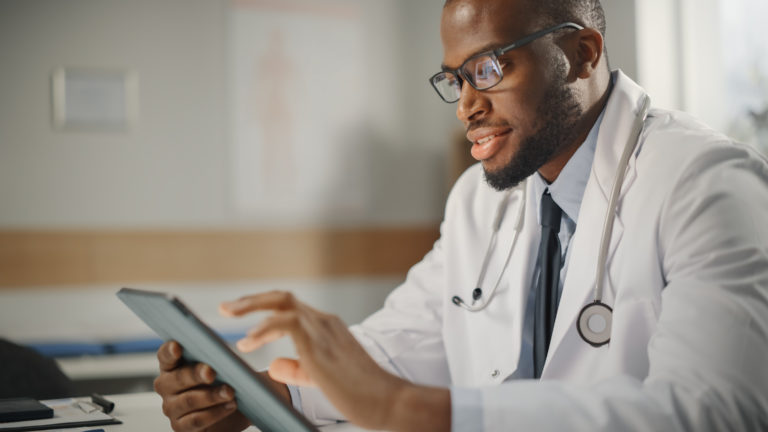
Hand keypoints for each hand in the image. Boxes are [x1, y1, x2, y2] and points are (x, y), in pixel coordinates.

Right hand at [154, 340, 288, 431]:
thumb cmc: (225, 378)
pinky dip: (215, 413)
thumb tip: (222, 353)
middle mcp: (166, 386)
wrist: (236, 404)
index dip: (169, 351)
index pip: (165, 355)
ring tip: (229, 391)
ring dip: (210, 396)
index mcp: (173, 365)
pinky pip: (196, 420)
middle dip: (195, 375)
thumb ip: (217, 355)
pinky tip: (229, 405)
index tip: (178, 347)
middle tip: (211, 372)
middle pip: (177, 379)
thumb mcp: (223, 363)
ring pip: (188, 401)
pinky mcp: (181, 426)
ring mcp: (172, 407)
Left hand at [219, 291, 449, 431]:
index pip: (290, 308)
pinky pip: (286, 322)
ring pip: (281, 302)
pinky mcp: (319, 343)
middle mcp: (324, 322)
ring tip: (229, 317)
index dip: (263, 310)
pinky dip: (263, 328)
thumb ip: (297, 368)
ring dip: (251, 306)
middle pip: (282, 297)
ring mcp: (323, 329)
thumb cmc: (359, 393)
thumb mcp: (320, 379)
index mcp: (326, 327)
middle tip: (226, 308)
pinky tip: (249, 341)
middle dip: (251, 300)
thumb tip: (273, 363)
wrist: (386, 400)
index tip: (241, 320)